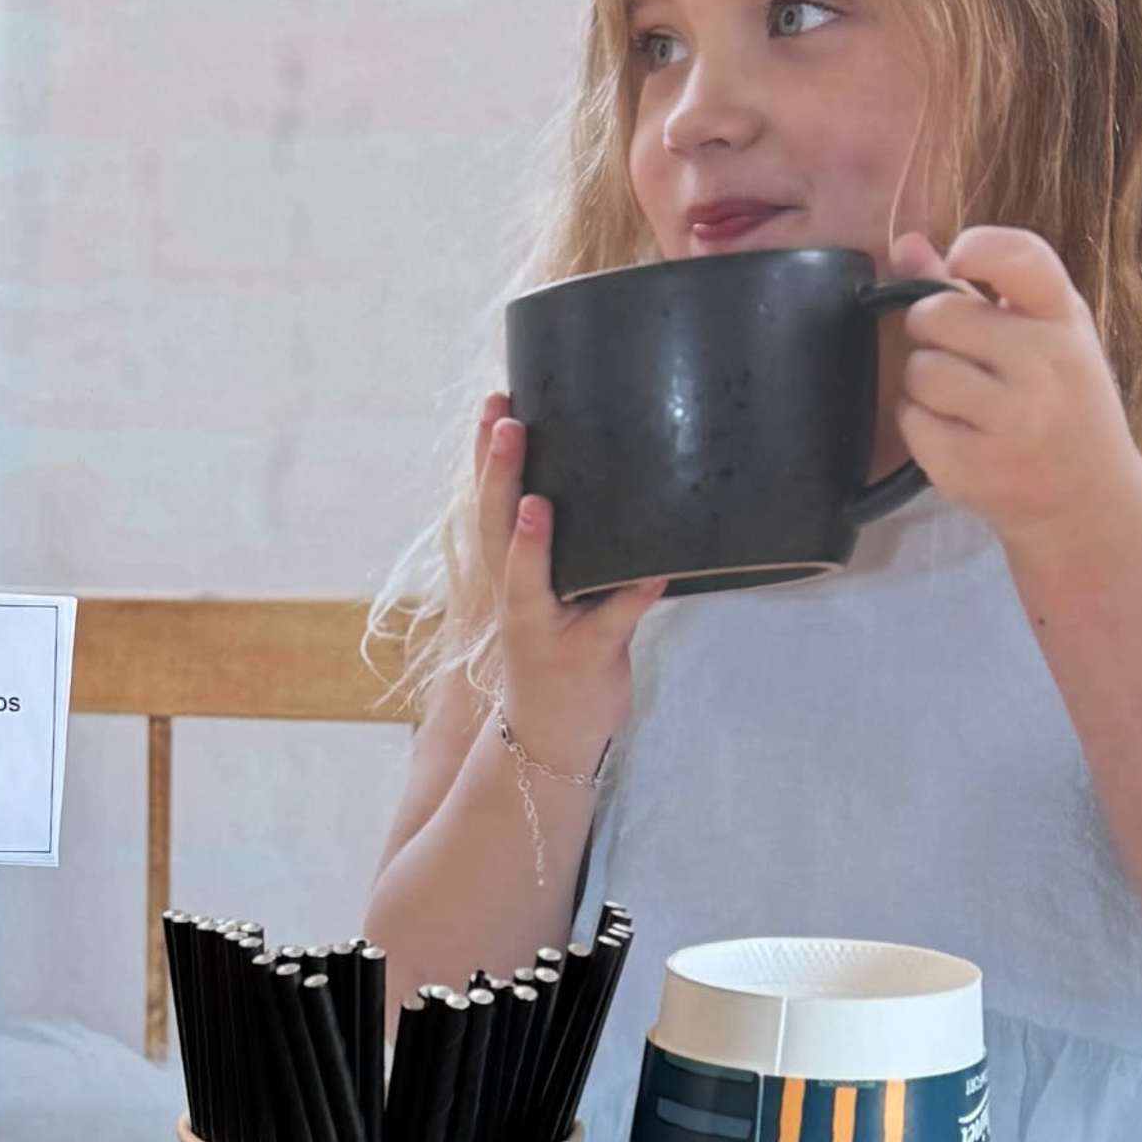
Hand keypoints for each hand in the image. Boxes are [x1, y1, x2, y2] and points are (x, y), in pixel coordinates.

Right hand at [475, 392, 660, 777]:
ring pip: (531, 580)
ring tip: (536, 500)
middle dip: (497, 475)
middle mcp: (516, 596)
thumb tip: (602, 478)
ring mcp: (547, 629)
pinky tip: (655, 570)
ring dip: (531, 542)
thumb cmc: (558, 653)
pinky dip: (632, 595)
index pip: (491, 504)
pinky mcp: (586, 657)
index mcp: (509, 573)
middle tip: (505, 421)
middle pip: (496, 528)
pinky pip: (611, 622)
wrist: (550, 737)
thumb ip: (560, 547)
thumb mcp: (549, 594)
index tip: (495, 404)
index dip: (487, 458)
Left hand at [892, 230, 1141, 568]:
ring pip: (919, 370)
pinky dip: (921, 423)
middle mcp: (1043, 365)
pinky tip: (959, 432)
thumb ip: (972, 288)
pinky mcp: (973, 466)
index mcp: (1063, 318)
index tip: (958, 261)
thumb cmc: (1060, 401)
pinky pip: (911, 419)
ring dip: (925, 380)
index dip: (978, 248)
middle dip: (932, 330)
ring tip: (963, 399)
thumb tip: (903, 244)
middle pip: (937, 314)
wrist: (1086, 500)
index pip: (1019, 257)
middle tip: (960, 354)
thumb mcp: (1038, 334)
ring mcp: (1010, 419)